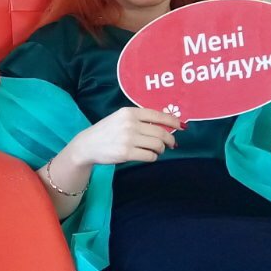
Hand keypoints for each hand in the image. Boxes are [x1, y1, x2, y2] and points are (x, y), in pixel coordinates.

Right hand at [64, 105, 180, 168]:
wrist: (87, 145)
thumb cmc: (106, 131)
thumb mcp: (120, 118)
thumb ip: (139, 119)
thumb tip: (166, 125)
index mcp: (129, 112)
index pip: (157, 115)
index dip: (173, 121)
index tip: (182, 126)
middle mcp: (130, 124)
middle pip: (161, 132)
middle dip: (170, 139)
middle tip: (172, 144)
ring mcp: (128, 139)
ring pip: (157, 145)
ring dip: (161, 149)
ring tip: (156, 150)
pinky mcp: (126, 153)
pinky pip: (150, 156)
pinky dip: (152, 157)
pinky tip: (148, 156)